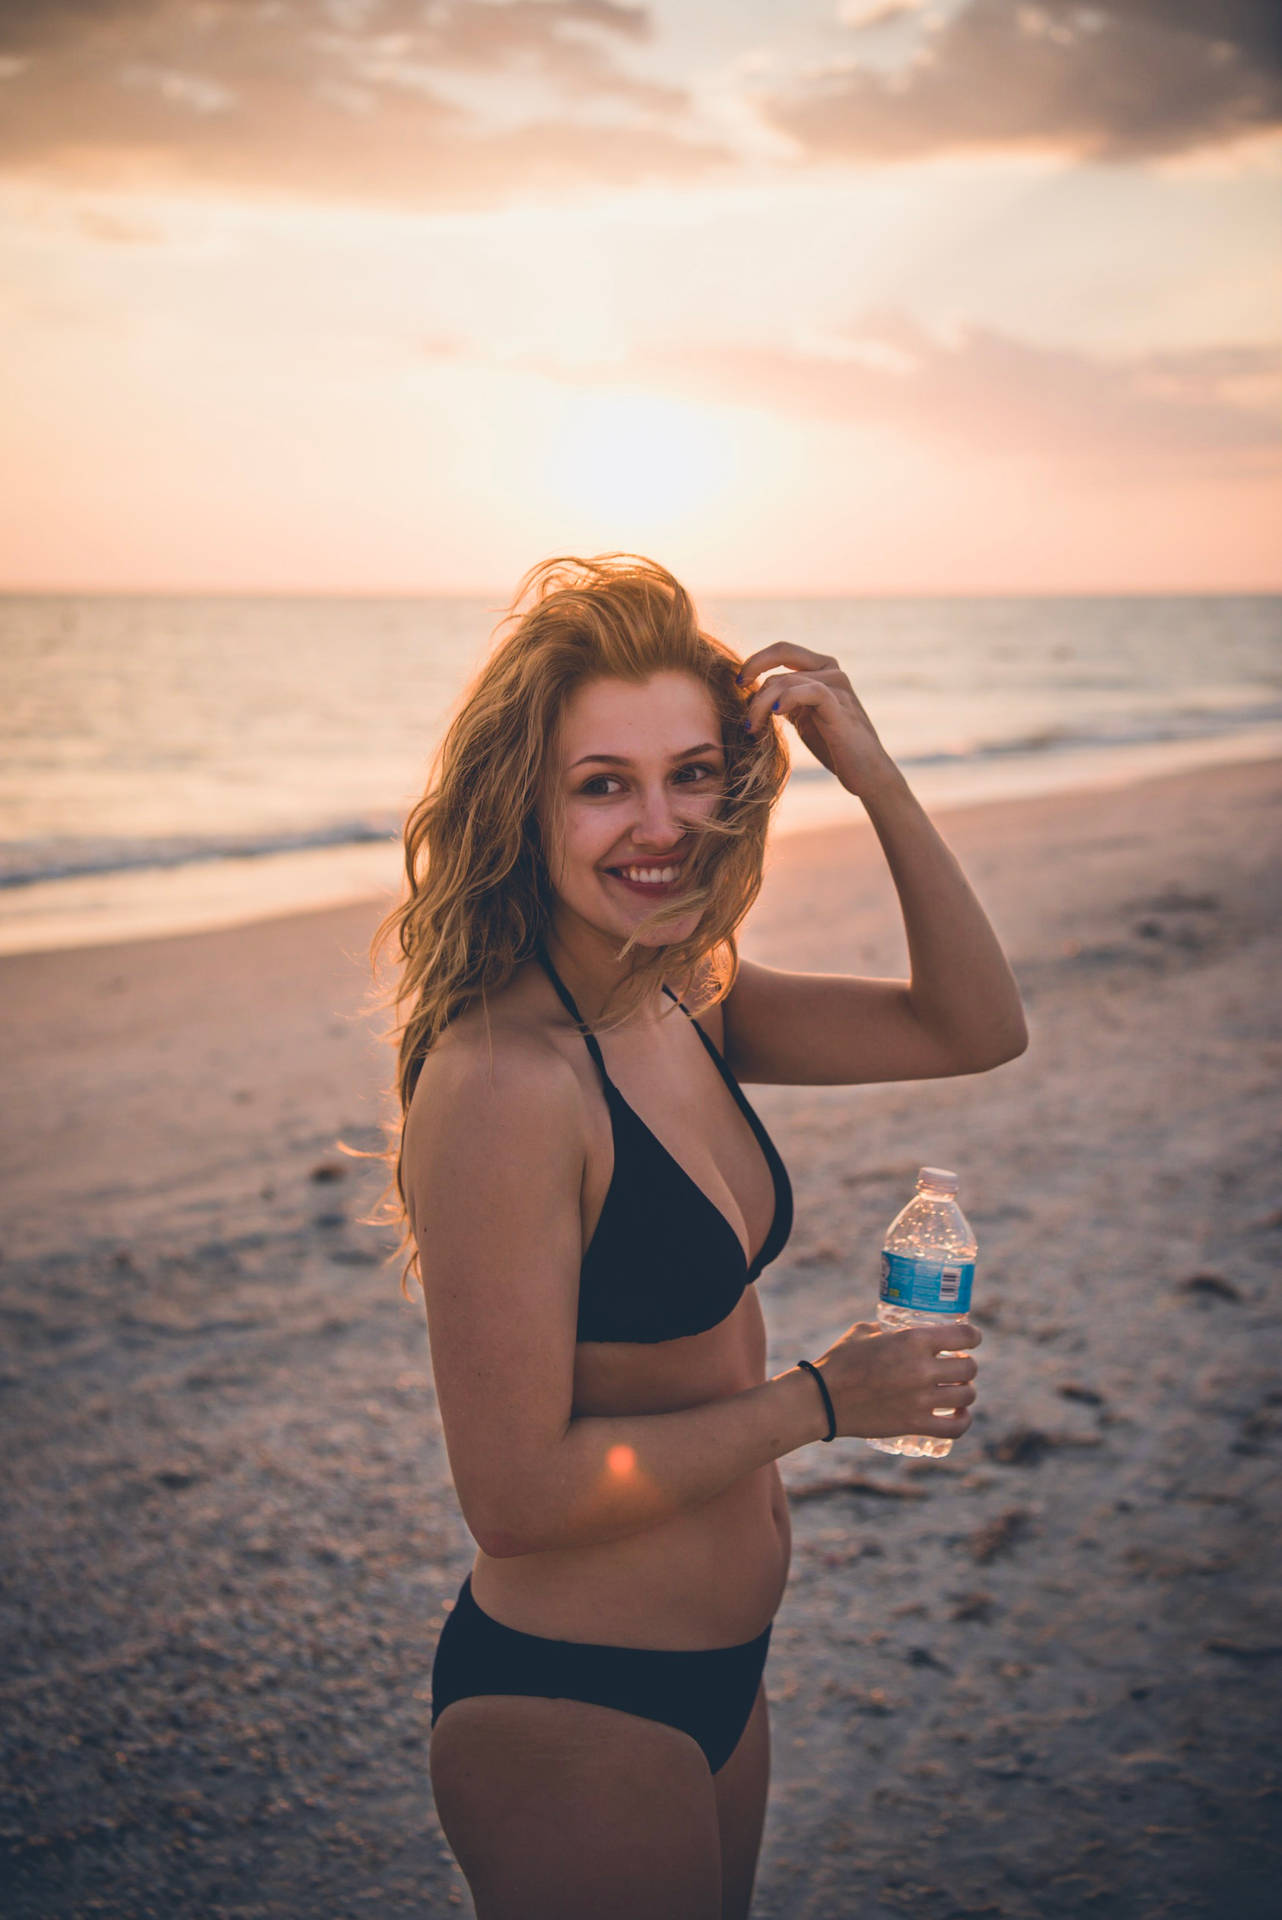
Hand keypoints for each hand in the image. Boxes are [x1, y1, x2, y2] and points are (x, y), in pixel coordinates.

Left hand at [739, 642, 898, 800]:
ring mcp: (838, 688)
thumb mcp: (802, 717)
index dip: (756, 661)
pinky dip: (788, 698)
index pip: (783, 650)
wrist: (866, 773)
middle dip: (755, 687)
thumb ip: (784, 699)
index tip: (739, 684)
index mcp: (822, 669)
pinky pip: (810, 691)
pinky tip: (775, 714)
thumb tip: (751, 692)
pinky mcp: (841, 708)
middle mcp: (832, 672)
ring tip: (753, 730)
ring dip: (761, 705)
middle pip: (781, 663)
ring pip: (787, 681)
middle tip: (745, 719)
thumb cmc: (832, 746)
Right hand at [809, 1320, 980, 1441]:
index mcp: (913, 1340)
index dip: (972, 1336)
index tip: (971, 1339)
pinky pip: (956, 1427)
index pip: (964, 1336)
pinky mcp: (915, 1423)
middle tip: (956, 1366)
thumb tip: (903, 1331)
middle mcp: (922, 1369)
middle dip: (966, 1366)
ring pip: (966, 1395)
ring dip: (964, 1391)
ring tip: (956, 1389)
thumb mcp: (865, 1332)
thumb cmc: (840, 1361)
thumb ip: (891, 1330)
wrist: (822, 1399)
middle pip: (969, 1368)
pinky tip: (958, 1413)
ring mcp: (921, 1399)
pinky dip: (963, 1420)